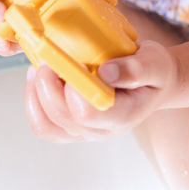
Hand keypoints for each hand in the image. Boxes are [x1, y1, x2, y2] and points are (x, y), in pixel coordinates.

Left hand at [24, 40, 179, 140]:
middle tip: (50, 57)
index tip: (74, 62)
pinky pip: (43, 125)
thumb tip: (106, 72)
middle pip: (62, 116)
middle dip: (48, 84)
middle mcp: (101, 130)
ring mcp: (84, 132)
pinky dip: (33, 102)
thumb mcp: (155, 62)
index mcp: (123, 116)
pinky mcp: (70, 128)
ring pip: (47, 124)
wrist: (152, 82)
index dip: (73, 88)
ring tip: (41, 68)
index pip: (87, 113)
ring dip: (36, 94)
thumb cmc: (153, 71)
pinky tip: (37, 80)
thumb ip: (136, 69)